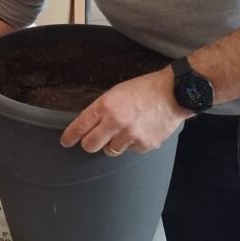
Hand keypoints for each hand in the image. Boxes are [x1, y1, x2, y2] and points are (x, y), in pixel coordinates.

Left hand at [59, 68, 190, 155]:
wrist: (173, 93)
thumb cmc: (145, 89)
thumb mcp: (116, 92)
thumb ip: (101, 109)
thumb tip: (88, 125)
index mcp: (106, 106)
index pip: (80, 126)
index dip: (70, 136)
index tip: (66, 141)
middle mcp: (116, 123)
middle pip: (90, 145)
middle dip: (89, 143)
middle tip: (93, 139)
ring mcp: (131, 136)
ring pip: (110, 151)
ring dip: (112, 143)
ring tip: (124, 130)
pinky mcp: (144, 145)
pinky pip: (130, 151)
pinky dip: (132, 144)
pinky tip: (139, 131)